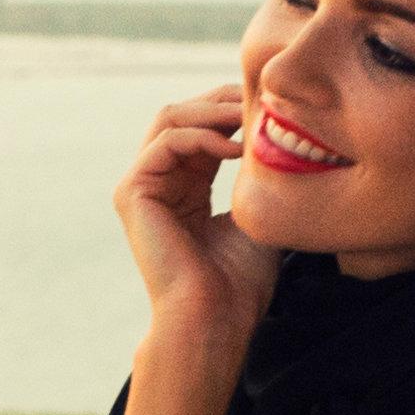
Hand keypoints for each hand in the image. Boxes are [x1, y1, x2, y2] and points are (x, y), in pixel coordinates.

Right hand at [115, 84, 281, 352]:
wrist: (215, 317)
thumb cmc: (240, 280)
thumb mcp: (256, 212)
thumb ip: (258, 171)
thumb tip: (282, 129)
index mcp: (185, 186)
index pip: (204, 125)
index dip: (234, 106)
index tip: (274, 101)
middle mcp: (159, 181)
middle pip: (183, 112)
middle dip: (222, 99)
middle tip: (261, 97)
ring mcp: (141, 186)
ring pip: (170, 118)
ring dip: (212, 110)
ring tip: (249, 115)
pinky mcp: (132, 192)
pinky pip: (165, 142)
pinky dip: (201, 135)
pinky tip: (234, 147)